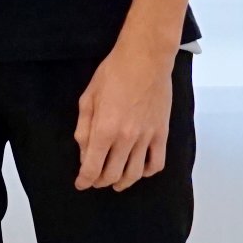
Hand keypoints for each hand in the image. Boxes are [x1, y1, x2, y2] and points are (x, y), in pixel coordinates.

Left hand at [74, 36, 174, 191]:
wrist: (145, 59)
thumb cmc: (113, 73)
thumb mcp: (88, 98)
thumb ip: (84, 129)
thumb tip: (84, 153)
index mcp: (104, 130)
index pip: (92, 168)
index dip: (84, 180)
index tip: (81, 183)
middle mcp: (126, 138)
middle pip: (112, 174)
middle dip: (100, 182)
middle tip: (95, 180)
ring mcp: (146, 137)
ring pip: (135, 174)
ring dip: (122, 182)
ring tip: (116, 182)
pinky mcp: (162, 133)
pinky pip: (157, 163)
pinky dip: (147, 172)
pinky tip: (140, 170)